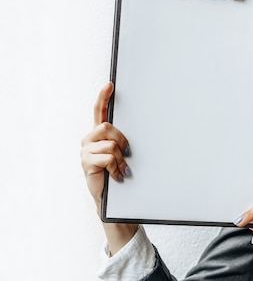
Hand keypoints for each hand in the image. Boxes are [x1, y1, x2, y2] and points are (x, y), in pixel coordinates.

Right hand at [80, 82, 130, 209]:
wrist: (111, 198)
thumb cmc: (117, 173)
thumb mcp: (121, 154)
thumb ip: (123, 141)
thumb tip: (135, 136)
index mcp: (99, 135)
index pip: (99, 111)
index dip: (103, 97)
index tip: (110, 84)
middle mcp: (90, 139)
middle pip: (107, 126)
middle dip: (121, 139)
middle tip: (127, 154)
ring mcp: (86, 150)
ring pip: (110, 144)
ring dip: (120, 158)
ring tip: (121, 169)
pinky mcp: (86, 162)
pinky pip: (107, 158)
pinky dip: (116, 167)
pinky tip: (116, 175)